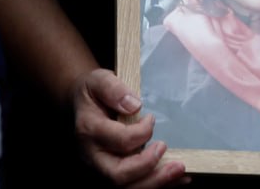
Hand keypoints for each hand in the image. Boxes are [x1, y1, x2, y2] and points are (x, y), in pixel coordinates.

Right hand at [71, 68, 188, 187]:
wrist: (79, 107)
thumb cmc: (92, 94)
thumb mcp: (99, 80)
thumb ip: (114, 89)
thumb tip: (134, 105)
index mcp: (89, 131)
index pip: (119, 141)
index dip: (142, 132)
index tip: (151, 118)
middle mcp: (92, 156)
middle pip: (117, 175)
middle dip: (147, 167)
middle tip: (167, 149)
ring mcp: (100, 169)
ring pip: (125, 188)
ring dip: (155, 182)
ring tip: (179, 170)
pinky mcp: (110, 175)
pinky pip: (133, 187)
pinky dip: (158, 185)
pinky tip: (180, 179)